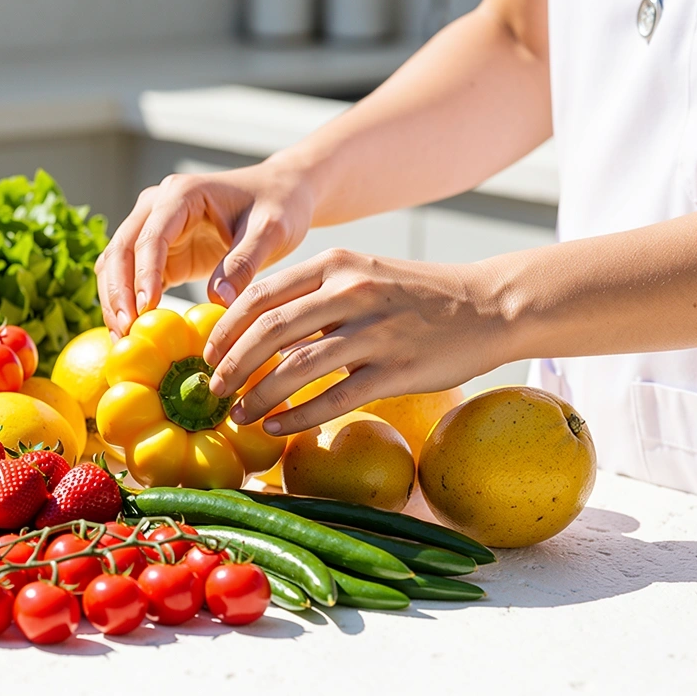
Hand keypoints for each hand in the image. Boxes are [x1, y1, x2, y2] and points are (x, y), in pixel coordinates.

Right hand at [95, 159, 314, 337]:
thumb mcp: (270, 231)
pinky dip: (127, 304)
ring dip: (115, 301)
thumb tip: (218, 300)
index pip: (151, 237)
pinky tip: (131, 332)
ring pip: (116, 265)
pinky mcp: (159, 253)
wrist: (280, 195)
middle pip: (121, 250)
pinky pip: (130, 278)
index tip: (146, 308)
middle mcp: (157, 207)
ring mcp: (153, 228)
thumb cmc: (278, 206)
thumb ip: (243, 262)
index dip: (144, 274)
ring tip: (123, 339)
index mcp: (181, 194)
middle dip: (119, 293)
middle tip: (126, 331)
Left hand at [203, 249, 505, 434]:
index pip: (260, 295)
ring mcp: (375, 332)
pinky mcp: (397, 370)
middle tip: (213, 390)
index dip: (225, 328)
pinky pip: (334, 399)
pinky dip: (297, 418)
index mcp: (334, 266)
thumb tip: (256, 330)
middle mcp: (350, 293)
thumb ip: (313, 295)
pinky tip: (276, 429)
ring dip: (258, 397)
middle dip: (231, 365)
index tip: (207, 353)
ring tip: (237, 417)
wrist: (489, 305)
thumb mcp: (361, 275)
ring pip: (296, 369)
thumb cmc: (415, 295)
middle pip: (269, 332)